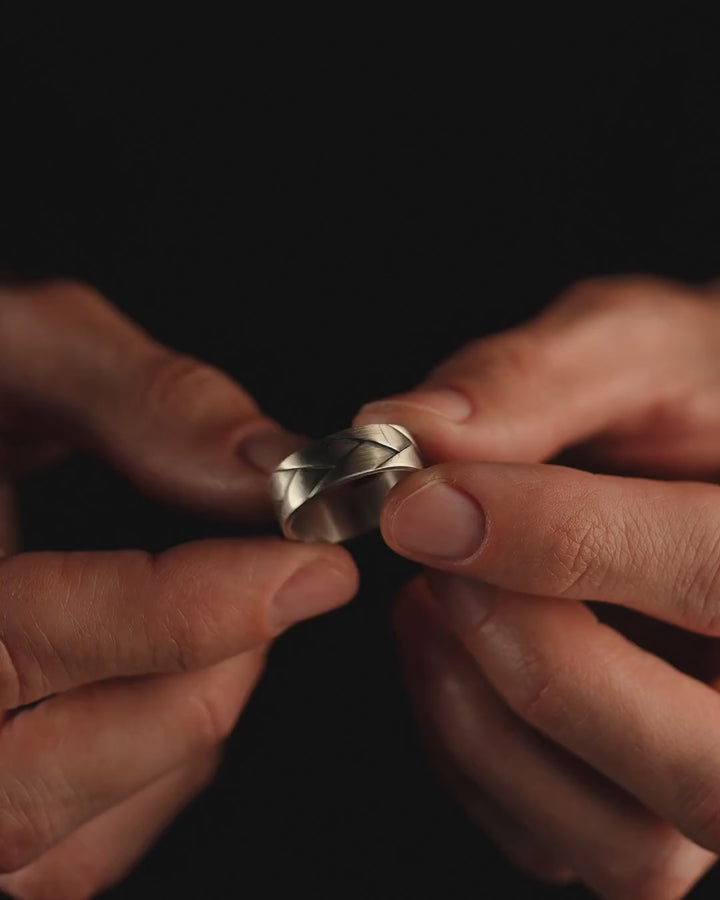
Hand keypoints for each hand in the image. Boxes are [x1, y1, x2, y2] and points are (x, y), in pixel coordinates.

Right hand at [0, 280, 356, 898]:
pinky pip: (72, 852)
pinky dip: (155, 774)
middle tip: (292, 583)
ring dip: (191, 724)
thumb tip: (267, 462)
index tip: (312, 565)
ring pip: (74, 833)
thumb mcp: (12, 349)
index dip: (192, 606)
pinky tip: (179, 680)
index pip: (32, 634)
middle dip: (211, 670)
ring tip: (238, 618)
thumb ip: (139, 399)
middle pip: (56, 773)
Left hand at [356, 277, 719, 897]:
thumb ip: (530, 380)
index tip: (421, 497)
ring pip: (622, 839)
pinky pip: (550, 840)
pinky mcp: (638, 806)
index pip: (710, 573)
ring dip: (488, 723)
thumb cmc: (686, 394)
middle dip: (537, 664)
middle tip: (440, 570)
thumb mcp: (629, 348)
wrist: (701, 452)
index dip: (551, 537)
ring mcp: (709, 768)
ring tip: (431, 603)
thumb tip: (403, 428)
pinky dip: (468, 755)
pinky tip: (443, 649)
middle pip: (693, 765)